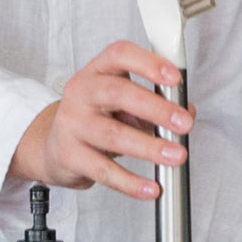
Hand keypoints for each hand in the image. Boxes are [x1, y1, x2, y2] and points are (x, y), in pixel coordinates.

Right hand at [8, 41, 193, 199]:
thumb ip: (155, 102)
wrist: (55, 147)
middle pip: (118, 92)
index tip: (175, 78)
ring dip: (149, 147)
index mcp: (97, 71)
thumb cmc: (96, 119)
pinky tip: (150, 188)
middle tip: (184, 124)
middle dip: (156, 108)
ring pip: (112, 134)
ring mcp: (71, 123)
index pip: (120, 54)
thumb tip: (187, 111)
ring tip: (176, 156)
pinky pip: (103, 170)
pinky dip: (130, 182)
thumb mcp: (124, 104)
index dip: (148, 63)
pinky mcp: (69, 155)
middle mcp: (81, 91)